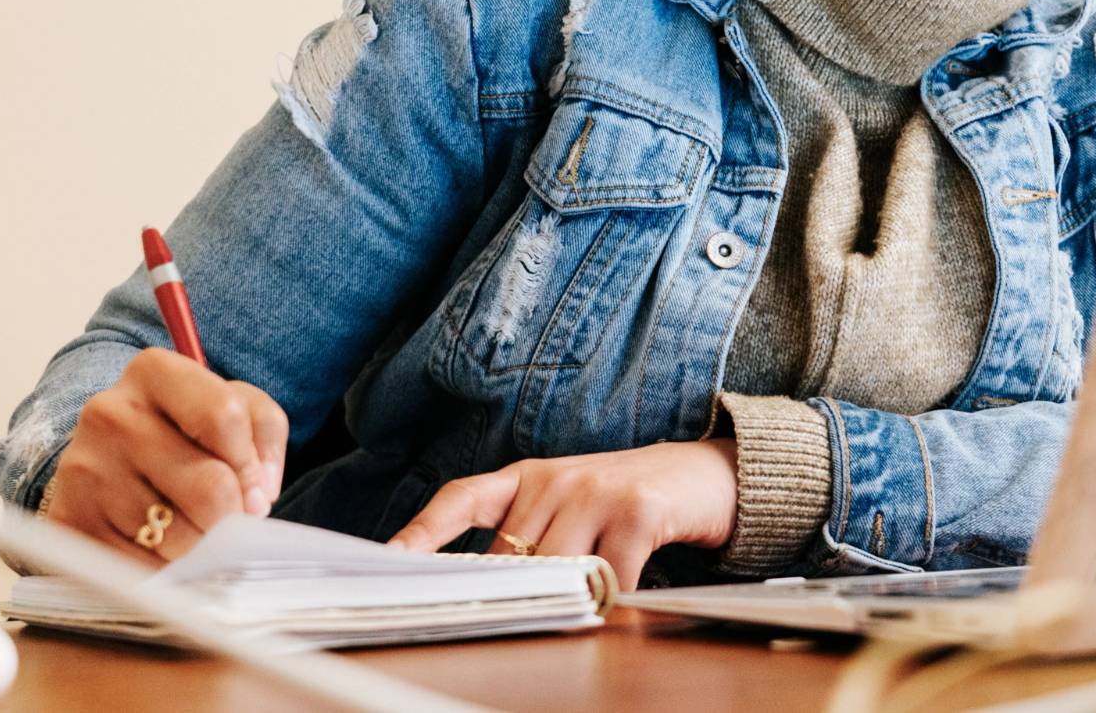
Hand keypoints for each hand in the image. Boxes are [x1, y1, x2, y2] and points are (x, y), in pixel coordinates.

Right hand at [44, 348, 287, 562]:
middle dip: (231, 514)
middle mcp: (110, 413)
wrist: (103, 462)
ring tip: (185, 525)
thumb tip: (259, 493)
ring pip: (182, 534)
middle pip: (211, 486)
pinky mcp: (70, 521)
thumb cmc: (179, 432)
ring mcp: (86, 468)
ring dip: (198, 544)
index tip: (254, 486)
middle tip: (224, 516)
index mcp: (153, 372)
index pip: (224, 416)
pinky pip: (145, 566)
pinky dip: (165, 568)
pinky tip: (157, 547)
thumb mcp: (230, 406)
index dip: (251, 464)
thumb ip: (262, 432)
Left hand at [389, 441, 738, 589]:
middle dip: (512, 594)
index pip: (463, 498)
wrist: (704, 475)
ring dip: (566, 601)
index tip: (390, 560)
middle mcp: (558, 478)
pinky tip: (617, 605)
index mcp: (530, 476)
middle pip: (510, 556)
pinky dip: (610, 603)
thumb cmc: (628, 500)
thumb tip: (492, 590)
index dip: (424, 530)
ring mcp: (597, 492)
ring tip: (579, 611)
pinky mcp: (637, 513)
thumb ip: (531, 534)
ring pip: (556, 570)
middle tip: (511, 621)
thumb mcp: (572, 505)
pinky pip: (609, 578)